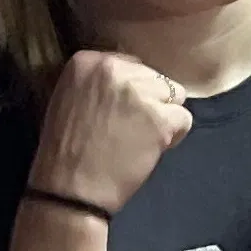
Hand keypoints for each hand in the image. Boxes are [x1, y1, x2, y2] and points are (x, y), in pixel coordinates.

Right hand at [29, 47, 193, 210]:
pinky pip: (184, 118)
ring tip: (140, 138)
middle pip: (155, 78)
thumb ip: (102, 83)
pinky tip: (151, 148)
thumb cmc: (66, 150)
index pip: (132, 65)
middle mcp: (114, 69)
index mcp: (88, 61)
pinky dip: (174, 135)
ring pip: (174, 95)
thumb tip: (135, 79)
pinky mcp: (160, 119)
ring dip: (164, 116)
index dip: (133, 90)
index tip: (120, 112)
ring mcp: (139, 93)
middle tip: (130, 128)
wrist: (70, 189)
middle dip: (149, 102)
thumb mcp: (71, 99)